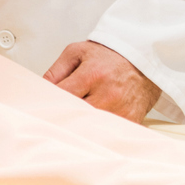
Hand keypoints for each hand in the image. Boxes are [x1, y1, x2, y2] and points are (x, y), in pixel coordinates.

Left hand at [43, 40, 160, 122]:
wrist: (143, 59)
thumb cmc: (108, 55)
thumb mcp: (77, 52)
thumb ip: (56, 71)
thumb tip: (41, 90)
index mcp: (92, 75)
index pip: (62, 96)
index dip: (50, 101)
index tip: (42, 105)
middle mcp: (107, 94)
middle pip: (75, 114)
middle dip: (63, 115)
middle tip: (54, 116)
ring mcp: (120, 110)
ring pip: (90, 127)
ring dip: (79, 125)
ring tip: (73, 120)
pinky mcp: (131, 120)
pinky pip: (108, 132)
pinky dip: (97, 131)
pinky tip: (91, 125)